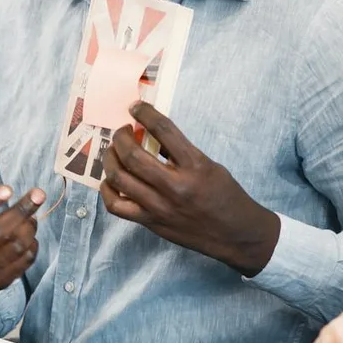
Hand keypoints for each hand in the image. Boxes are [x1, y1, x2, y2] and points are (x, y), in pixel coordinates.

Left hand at [99, 102, 279, 275]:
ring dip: (111, 158)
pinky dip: (107, 190)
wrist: (235, 234)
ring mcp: (160, 207)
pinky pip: (117, 206)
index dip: (145, 113)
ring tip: (114, 151)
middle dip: (121, 137)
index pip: (164, 130)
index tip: (136, 108)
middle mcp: (175, 186)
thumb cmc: (225, 196)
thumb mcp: (209, 166)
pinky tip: (110, 180)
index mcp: (195, 166)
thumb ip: (181, 153)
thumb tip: (151, 136)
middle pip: (133, 155)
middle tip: (123, 131)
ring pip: (119, 178)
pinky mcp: (151, 222)